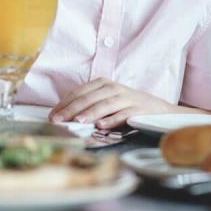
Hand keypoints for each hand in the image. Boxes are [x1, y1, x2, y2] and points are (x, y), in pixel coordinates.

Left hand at [49, 79, 177, 129]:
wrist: (158, 110)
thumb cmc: (126, 107)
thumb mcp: (106, 101)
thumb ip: (88, 106)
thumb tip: (65, 117)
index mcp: (102, 84)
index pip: (79, 92)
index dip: (64, 103)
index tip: (52, 115)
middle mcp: (113, 88)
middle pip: (88, 98)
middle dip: (71, 110)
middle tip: (58, 120)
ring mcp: (126, 98)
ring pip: (104, 105)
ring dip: (89, 113)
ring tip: (77, 122)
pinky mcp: (138, 110)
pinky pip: (123, 114)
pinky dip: (112, 119)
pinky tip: (102, 126)